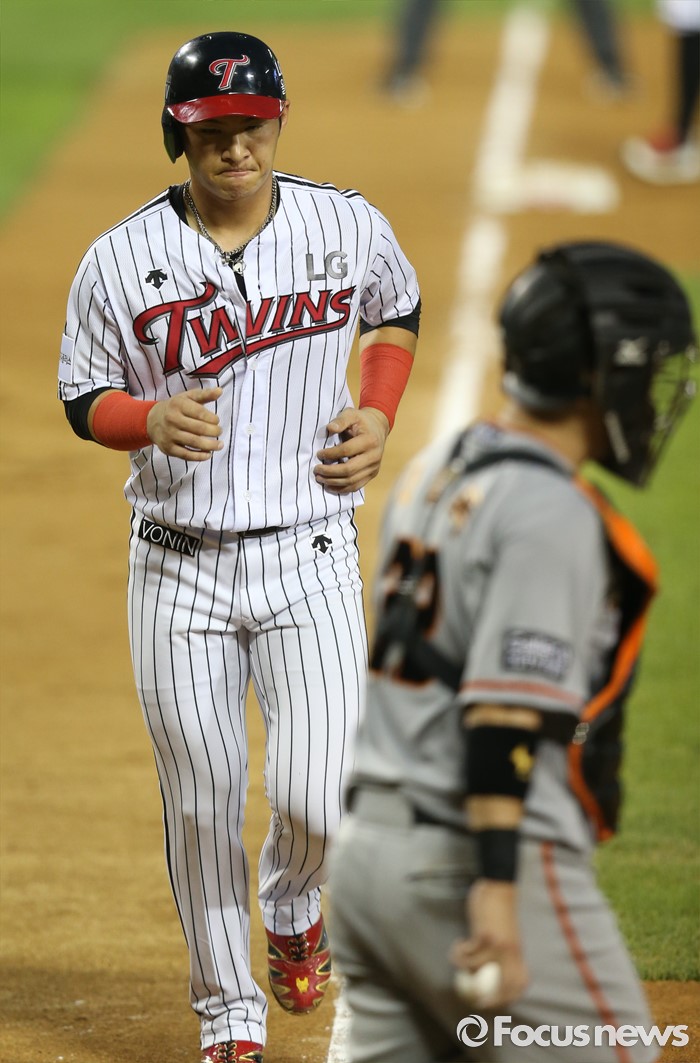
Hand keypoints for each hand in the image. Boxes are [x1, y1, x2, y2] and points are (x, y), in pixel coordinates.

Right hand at [147, 387, 223, 460]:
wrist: (152, 420)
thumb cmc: (175, 408)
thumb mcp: (187, 397)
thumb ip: (204, 395)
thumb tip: (220, 391)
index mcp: (178, 405)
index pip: (199, 412)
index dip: (212, 418)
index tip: (217, 421)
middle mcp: (172, 419)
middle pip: (198, 428)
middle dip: (213, 431)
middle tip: (219, 432)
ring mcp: (170, 435)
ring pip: (194, 442)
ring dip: (210, 445)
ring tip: (219, 445)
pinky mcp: (168, 448)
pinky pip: (186, 454)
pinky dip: (199, 456)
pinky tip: (208, 454)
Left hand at [314, 407, 389, 493]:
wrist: (377, 428)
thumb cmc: (361, 421)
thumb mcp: (351, 414)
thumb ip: (340, 420)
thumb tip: (330, 428)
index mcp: (370, 440)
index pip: (346, 451)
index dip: (330, 454)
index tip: (318, 454)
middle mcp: (374, 456)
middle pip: (349, 470)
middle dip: (330, 472)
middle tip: (316, 470)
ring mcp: (374, 467)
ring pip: (352, 481)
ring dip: (333, 482)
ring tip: (320, 479)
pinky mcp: (372, 474)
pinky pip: (356, 486)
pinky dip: (342, 489)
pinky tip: (330, 486)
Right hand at [450, 880, 527, 1009]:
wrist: (499, 887)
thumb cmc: (500, 910)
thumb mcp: (506, 934)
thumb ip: (502, 952)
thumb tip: (491, 971)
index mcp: (518, 953)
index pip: (520, 983)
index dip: (510, 997)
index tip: (496, 1003)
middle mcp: (511, 953)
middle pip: (503, 986)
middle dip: (489, 998)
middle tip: (474, 1000)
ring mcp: (498, 945)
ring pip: (477, 968)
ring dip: (463, 965)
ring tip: (458, 955)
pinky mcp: (485, 936)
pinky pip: (468, 953)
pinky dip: (459, 952)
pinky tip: (458, 944)